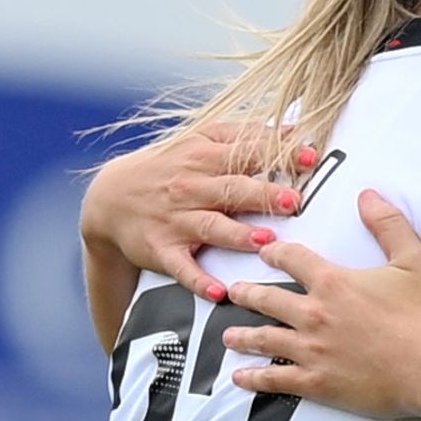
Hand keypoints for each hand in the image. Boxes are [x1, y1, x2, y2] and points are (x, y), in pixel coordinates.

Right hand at [81, 123, 317, 302]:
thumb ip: (244, 135)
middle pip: (232, 190)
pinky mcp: (162, 250)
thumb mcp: (199, 141)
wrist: (110, 198)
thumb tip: (292, 128)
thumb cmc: (169, 167)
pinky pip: (182, 268)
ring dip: (238, 235)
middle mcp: (191, 188)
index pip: (246, 154)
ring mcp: (176, 220)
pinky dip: (199, 280)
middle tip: (294, 202)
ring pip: (211, 227)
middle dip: (263, 195)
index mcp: (204, 157)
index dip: (279, 156)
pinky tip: (219, 291)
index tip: (310, 159)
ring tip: (265, 241)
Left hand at [223, 190, 420, 419]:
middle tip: (234, 292)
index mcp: (334, 282)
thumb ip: (388, 224)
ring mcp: (312, 350)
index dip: (276, 253)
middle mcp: (314, 314)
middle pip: (268, 299)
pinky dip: (254, 378)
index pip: (293, 259)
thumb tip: (368, 195)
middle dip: (247, 294)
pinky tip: (240, 377)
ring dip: (243, 336)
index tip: (266, 252)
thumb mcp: (414, 260)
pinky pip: (275, 379)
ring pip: (265, 339)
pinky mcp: (317, 383)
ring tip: (228, 336)